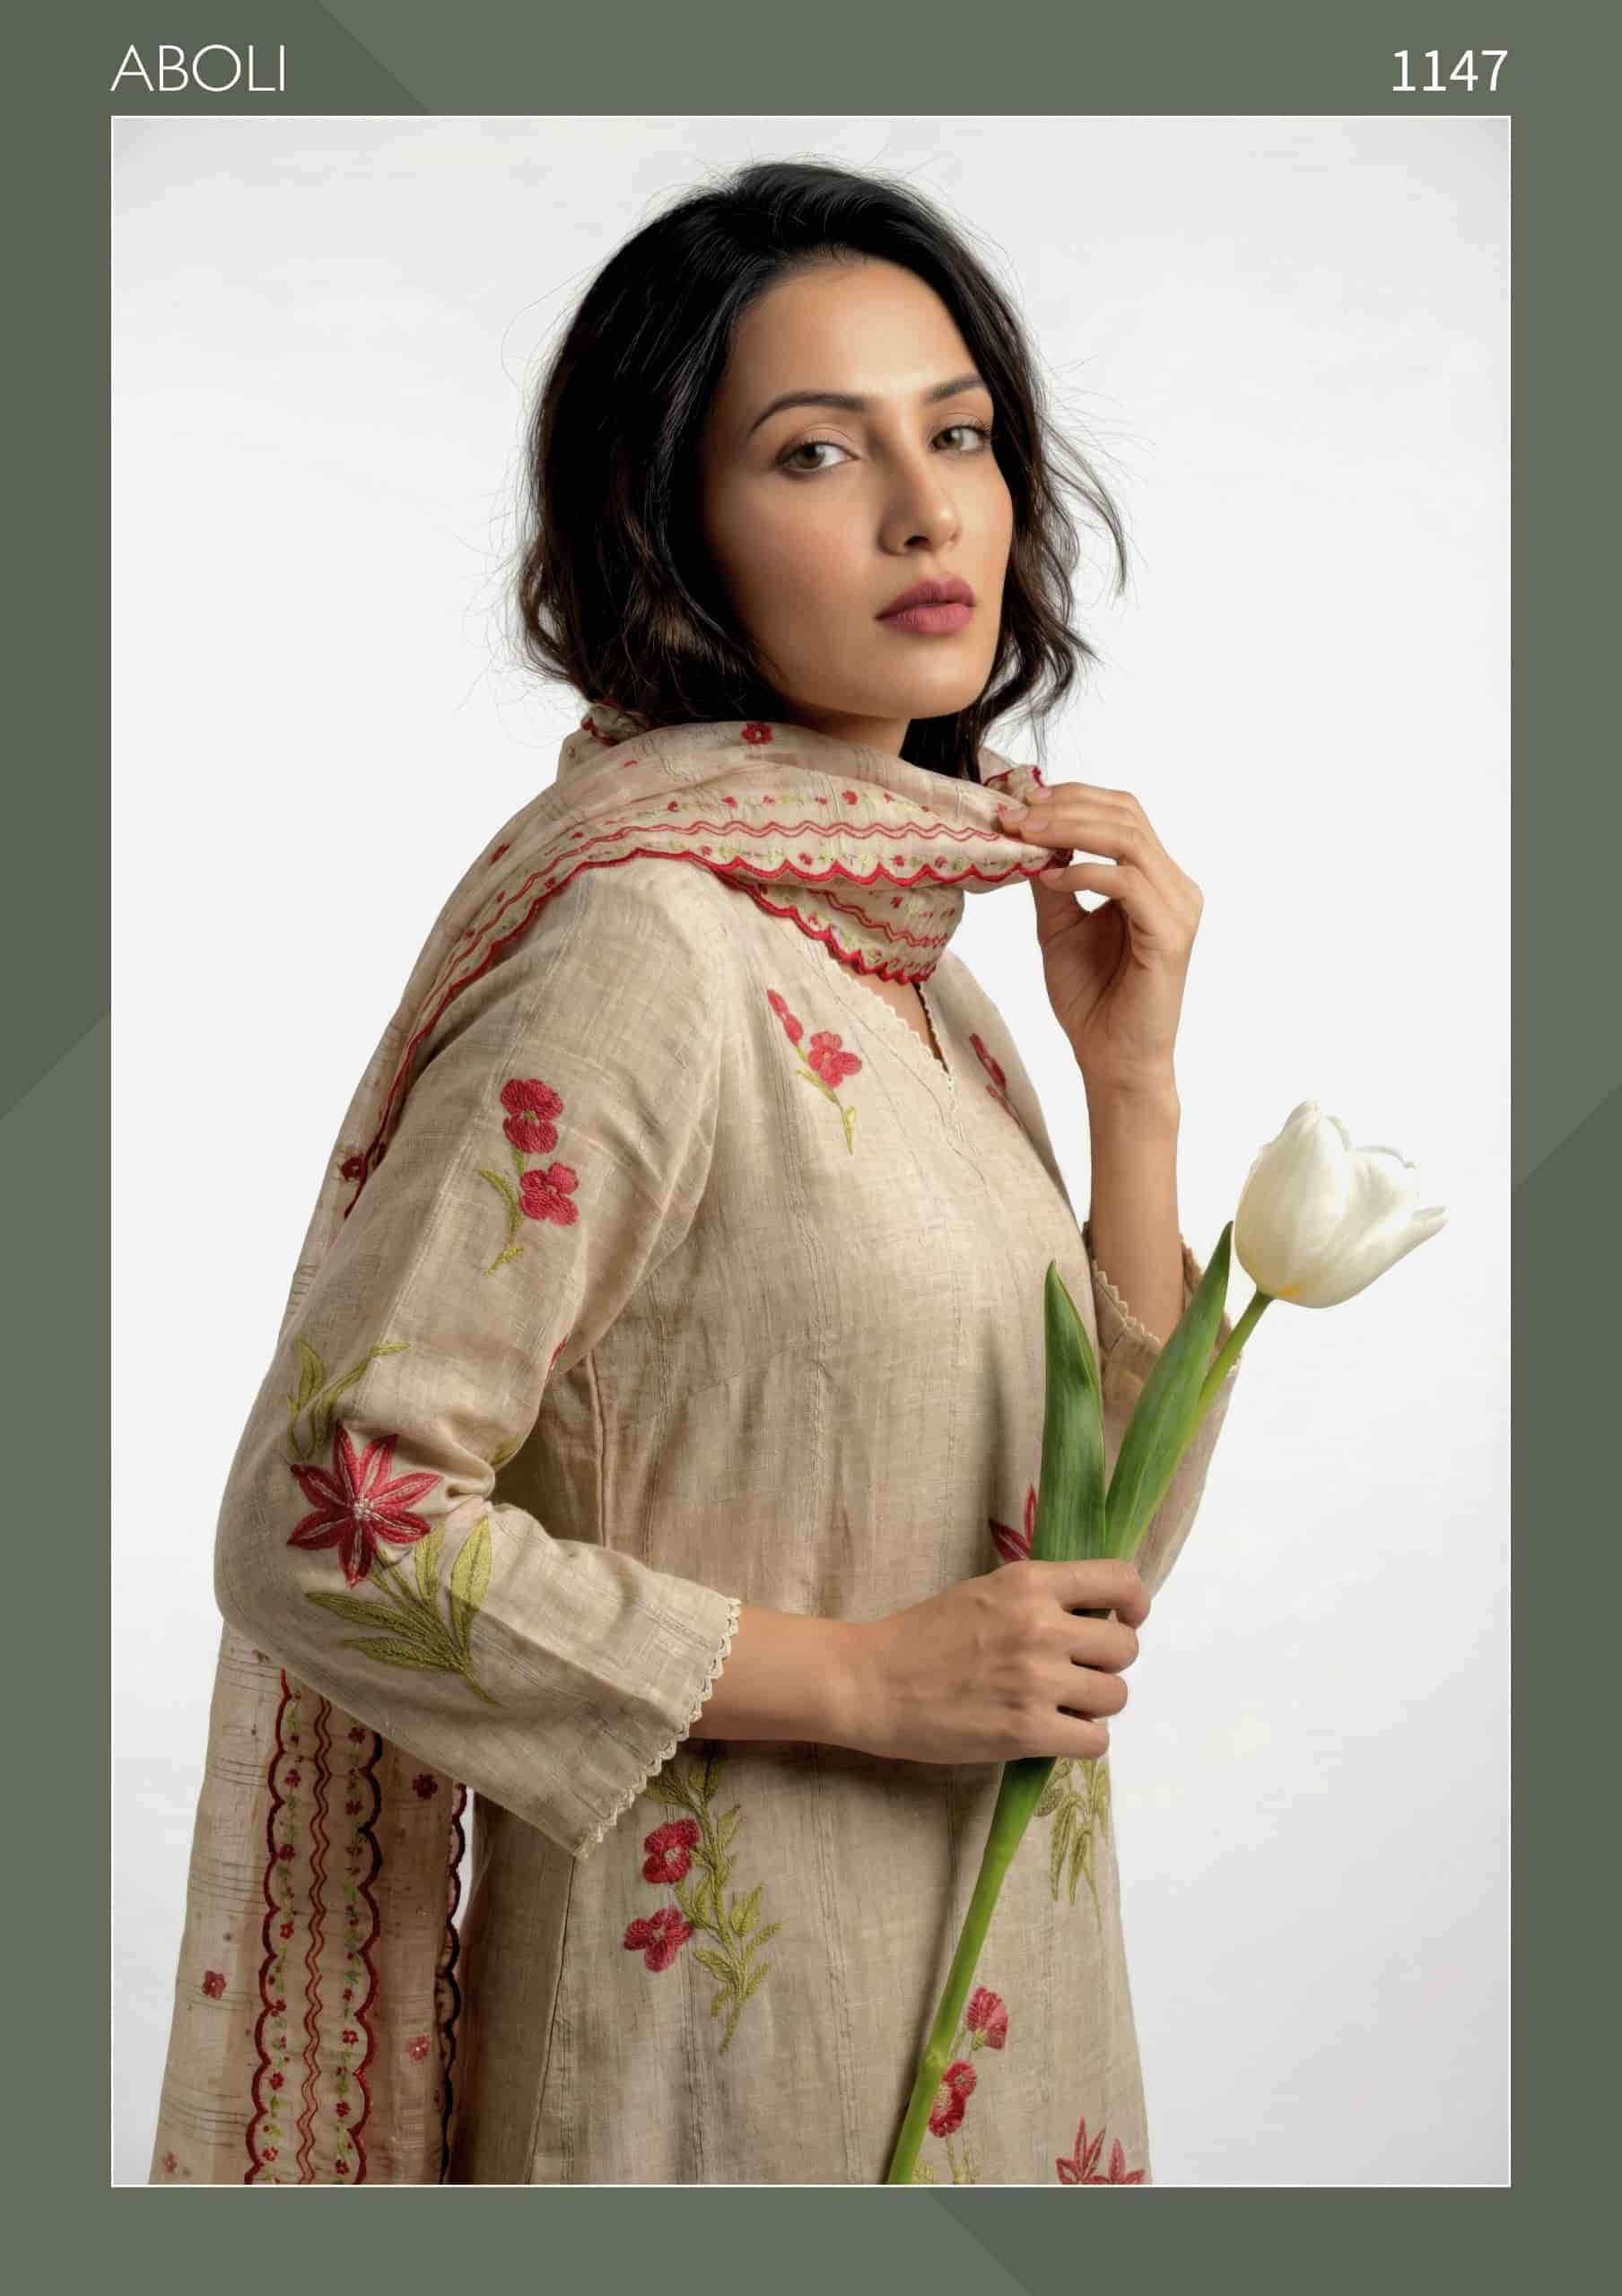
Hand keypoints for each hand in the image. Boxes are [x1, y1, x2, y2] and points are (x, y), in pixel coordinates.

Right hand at [838, 1557, 1147, 1765]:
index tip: (1123, 1620)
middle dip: (1106, 1662)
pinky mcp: (1028, 1730)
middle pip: (1126, 1647)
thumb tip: (1097, 1617)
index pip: (1121, 1581)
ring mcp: (1036, 1680)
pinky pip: (1096, 1741)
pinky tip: (1051, 1730)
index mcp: (1030, 1582)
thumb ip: (1040, 1598)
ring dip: (1093, 1704)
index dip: (1134, 1605)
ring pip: (1116, 1696)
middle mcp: (1041, 1625)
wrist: (872, 1682)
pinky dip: (1080, 1739)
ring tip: (1058, 1703)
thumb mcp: (986, 1590)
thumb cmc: (923, 1635)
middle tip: (1074, 1671)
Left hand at [996, 781, 1202, 1093]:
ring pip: (1128, 838)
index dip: (1070, 797)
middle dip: (1063, 806)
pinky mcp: (1171, 934)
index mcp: (1153, 878)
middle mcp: (1174, 885)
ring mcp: (1178, 907)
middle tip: (1013, 813)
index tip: (1017, 801)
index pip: (1120, 812)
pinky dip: (1084, 872)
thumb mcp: (1058, 926)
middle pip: (1125, 813)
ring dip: (1069, 830)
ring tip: (1023, 836)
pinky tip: (1050, 880)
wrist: (1111, 1059)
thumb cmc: (1091, 998)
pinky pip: (1128, 883)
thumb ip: (1051, 880)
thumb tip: (1025, 835)